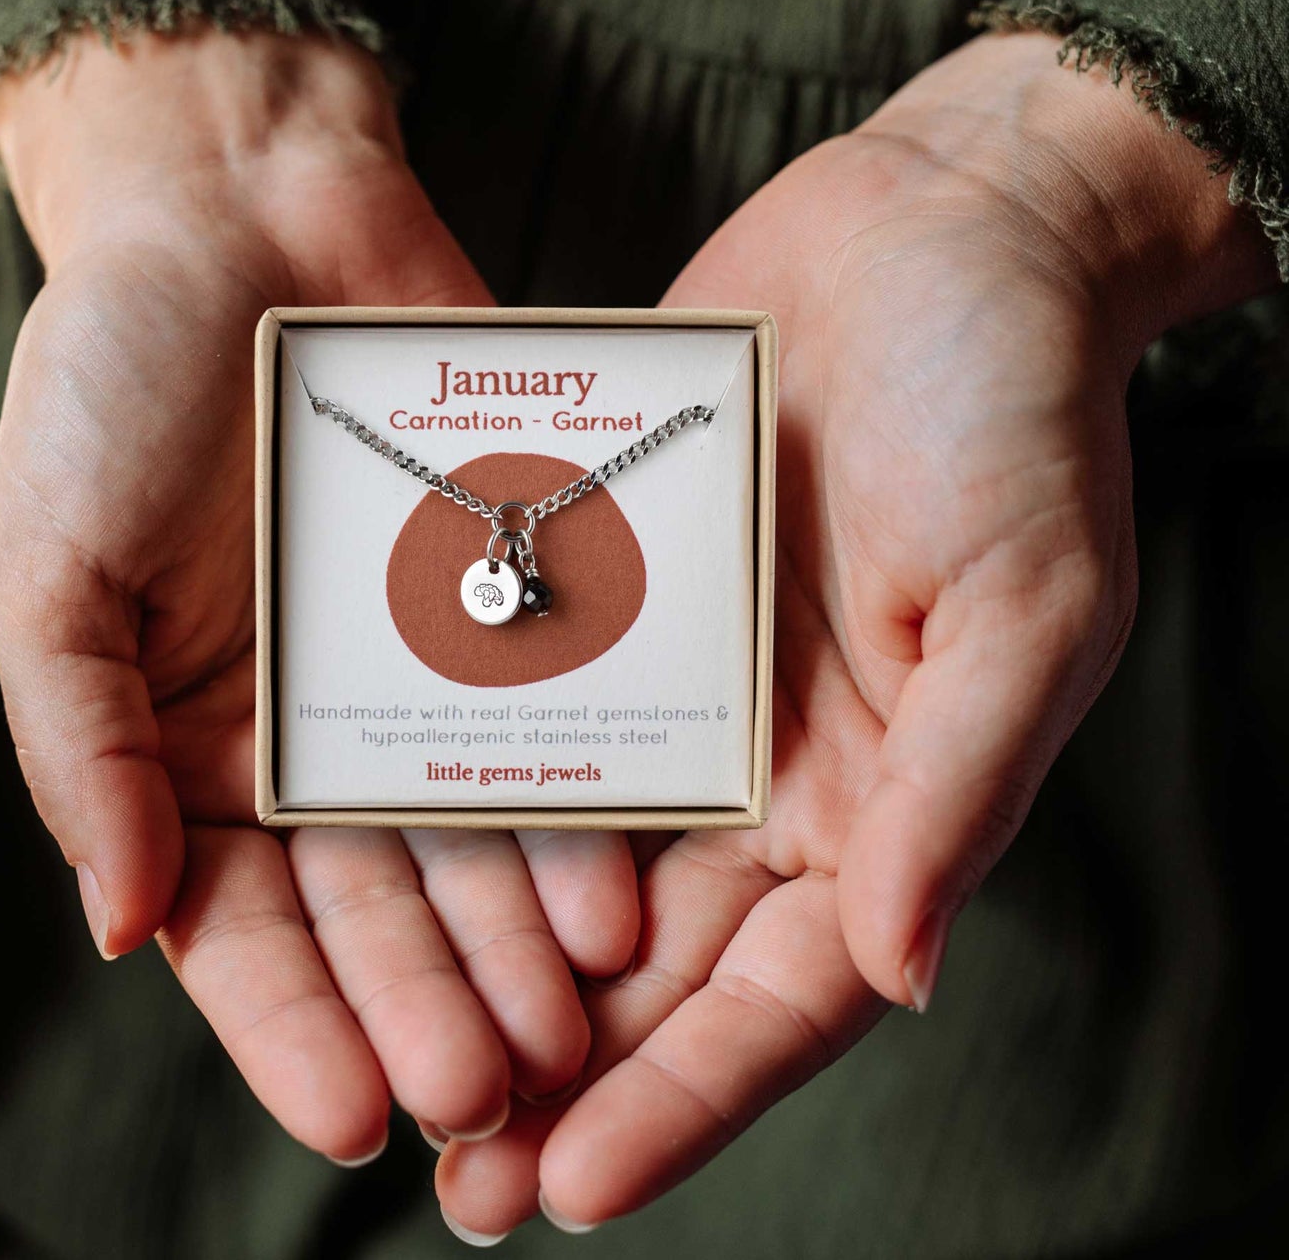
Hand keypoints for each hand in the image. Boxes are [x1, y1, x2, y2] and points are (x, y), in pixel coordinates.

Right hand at [0, 27, 638, 1163]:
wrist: (246, 216)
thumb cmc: (116, 383)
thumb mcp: (51, 566)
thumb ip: (83, 745)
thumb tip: (122, 925)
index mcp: (194, 752)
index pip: (243, 929)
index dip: (296, 1027)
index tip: (355, 1116)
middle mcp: (317, 738)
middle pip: (380, 906)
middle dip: (433, 1002)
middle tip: (496, 1091)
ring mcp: (420, 677)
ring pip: (476, 838)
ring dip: (518, 938)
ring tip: (575, 1020)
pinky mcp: (510, 607)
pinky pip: (548, 721)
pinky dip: (577, 807)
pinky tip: (618, 883)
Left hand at [435, 31, 1276, 1233]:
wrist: (935, 235)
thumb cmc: (1014, 411)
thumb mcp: (1023, 600)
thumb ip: (958, 787)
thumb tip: (897, 970)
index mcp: (882, 799)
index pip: (780, 994)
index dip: (685, 1097)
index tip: (572, 1185)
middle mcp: (775, 770)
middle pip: (659, 966)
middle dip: (563, 1074)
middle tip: (450, 1177)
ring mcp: (685, 689)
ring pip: (577, 863)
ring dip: (492, 965)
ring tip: (390, 1054)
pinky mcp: (616, 599)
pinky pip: (536, 712)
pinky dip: (471, 792)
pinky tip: (378, 856)